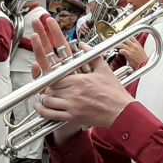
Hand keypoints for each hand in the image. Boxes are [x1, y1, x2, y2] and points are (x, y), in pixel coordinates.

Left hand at [31, 15, 131, 138]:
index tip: (52, 78)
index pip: (56, 76)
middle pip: (50, 88)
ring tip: (46, 97)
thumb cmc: (114, 93)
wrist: (121, 111)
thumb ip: (92, 55)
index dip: (52, 78)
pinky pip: (52, 114)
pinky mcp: (73, 117)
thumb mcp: (104, 70)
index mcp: (80, 80)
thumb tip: (83, 45)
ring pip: (48, 100)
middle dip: (48, 88)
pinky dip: (43, 111)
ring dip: (45, 99)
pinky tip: (41, 108)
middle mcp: (74, 92)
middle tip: (49, 88)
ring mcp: (72, 105)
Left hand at [119, 37, 148, 70]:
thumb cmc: (143, 60)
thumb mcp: (140, 50)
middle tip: (116, 41)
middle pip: (125, 39)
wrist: (144, 65)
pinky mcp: (129, 54)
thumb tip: (130, 44)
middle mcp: (134, 46)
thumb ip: (135, 46)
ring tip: (116, 47)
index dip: (125, 36)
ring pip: (122, 44)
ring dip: (118, 45)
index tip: (122, 37)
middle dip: (120, 40)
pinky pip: (122, 50)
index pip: (130, 36)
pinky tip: (120, 52)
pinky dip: (119, 51)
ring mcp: (131, 50)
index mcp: (137, 44)